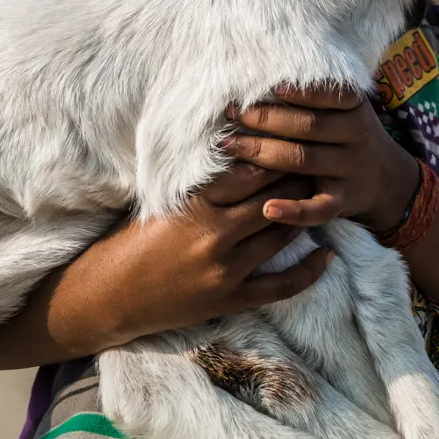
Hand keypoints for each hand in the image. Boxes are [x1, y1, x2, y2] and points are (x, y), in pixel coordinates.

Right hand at [75, 164, 331, 349]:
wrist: (110, 295)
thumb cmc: (133, 239)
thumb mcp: (162, 200)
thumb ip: (200, 182)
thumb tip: (238, 151)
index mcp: (196, 204)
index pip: (249, 172)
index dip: (275, 154)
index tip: (294, 138)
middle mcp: (214, 235)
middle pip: (270, 199)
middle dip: (296, 179)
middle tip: (318, 161)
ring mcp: (224, 270)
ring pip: (279, 236)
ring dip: (303, 214)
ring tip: (324, 194)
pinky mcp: (229, 300)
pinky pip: (279, 287)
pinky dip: (307, 271)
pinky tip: (328, 255)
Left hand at [223, 85, 418, 234]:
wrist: (386, 178)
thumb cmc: (350, 134)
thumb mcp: (347, 109)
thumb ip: (318, 97)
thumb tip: (265, 80)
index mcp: (355, 109)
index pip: (327, 95)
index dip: (299, 91)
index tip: (268, 86)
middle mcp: (356, 137)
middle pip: (308, 126)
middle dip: (265, 118)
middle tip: (231, 113)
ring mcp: (350, 171)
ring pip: (304, 160)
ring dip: (263, 153)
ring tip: (230, 145)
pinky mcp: (343, 202)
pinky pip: (318, 209)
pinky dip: (293, 211)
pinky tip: (268, 208)